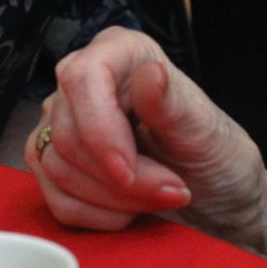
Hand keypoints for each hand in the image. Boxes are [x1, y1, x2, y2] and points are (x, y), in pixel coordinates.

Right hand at [29, 28, 266, 245]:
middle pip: (68, 133)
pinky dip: (94, 216)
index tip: (128, 173)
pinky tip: (129, 211)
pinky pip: (52, 196)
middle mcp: (84, 79)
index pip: (83, 78)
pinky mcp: (52, 159)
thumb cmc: (214, 156)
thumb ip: (171, 104)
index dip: (99, 131)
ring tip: (157, 199)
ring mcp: (62, 119)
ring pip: (56, 168)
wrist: (214, 199)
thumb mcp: (205, 133)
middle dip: (118, 180)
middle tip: (170, 191)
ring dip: (111, 200)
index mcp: (122, 52)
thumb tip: (151, 74)